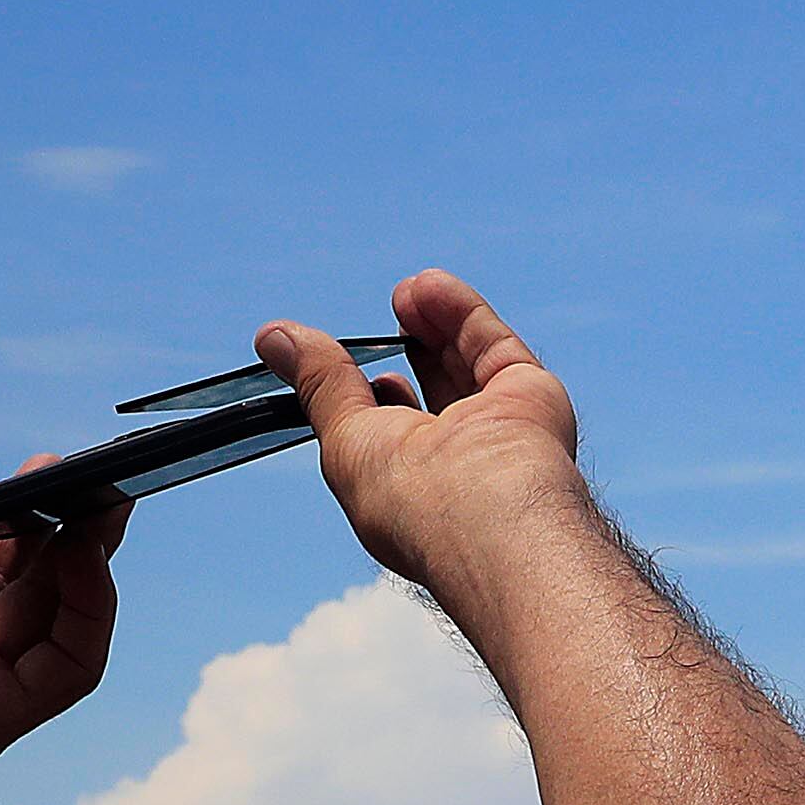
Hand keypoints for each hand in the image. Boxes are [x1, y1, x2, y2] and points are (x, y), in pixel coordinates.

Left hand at [265, 270, 580, 582]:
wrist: (488, 516)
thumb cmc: (413, 501)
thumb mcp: (344, 438)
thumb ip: (319, 384)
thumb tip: (274, 339)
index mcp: (414, 486)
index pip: (394, 430)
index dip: (371, 392)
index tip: (349, 361)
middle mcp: (461, 461)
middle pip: (438, 388)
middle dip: (411, 346)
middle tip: (391, 310)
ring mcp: (499, 430)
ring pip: (467, 363)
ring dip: (434, 322)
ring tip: (406, 290)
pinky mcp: (530, 399)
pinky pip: (495, 347)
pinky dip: (463, 313)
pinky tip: (431, 287)